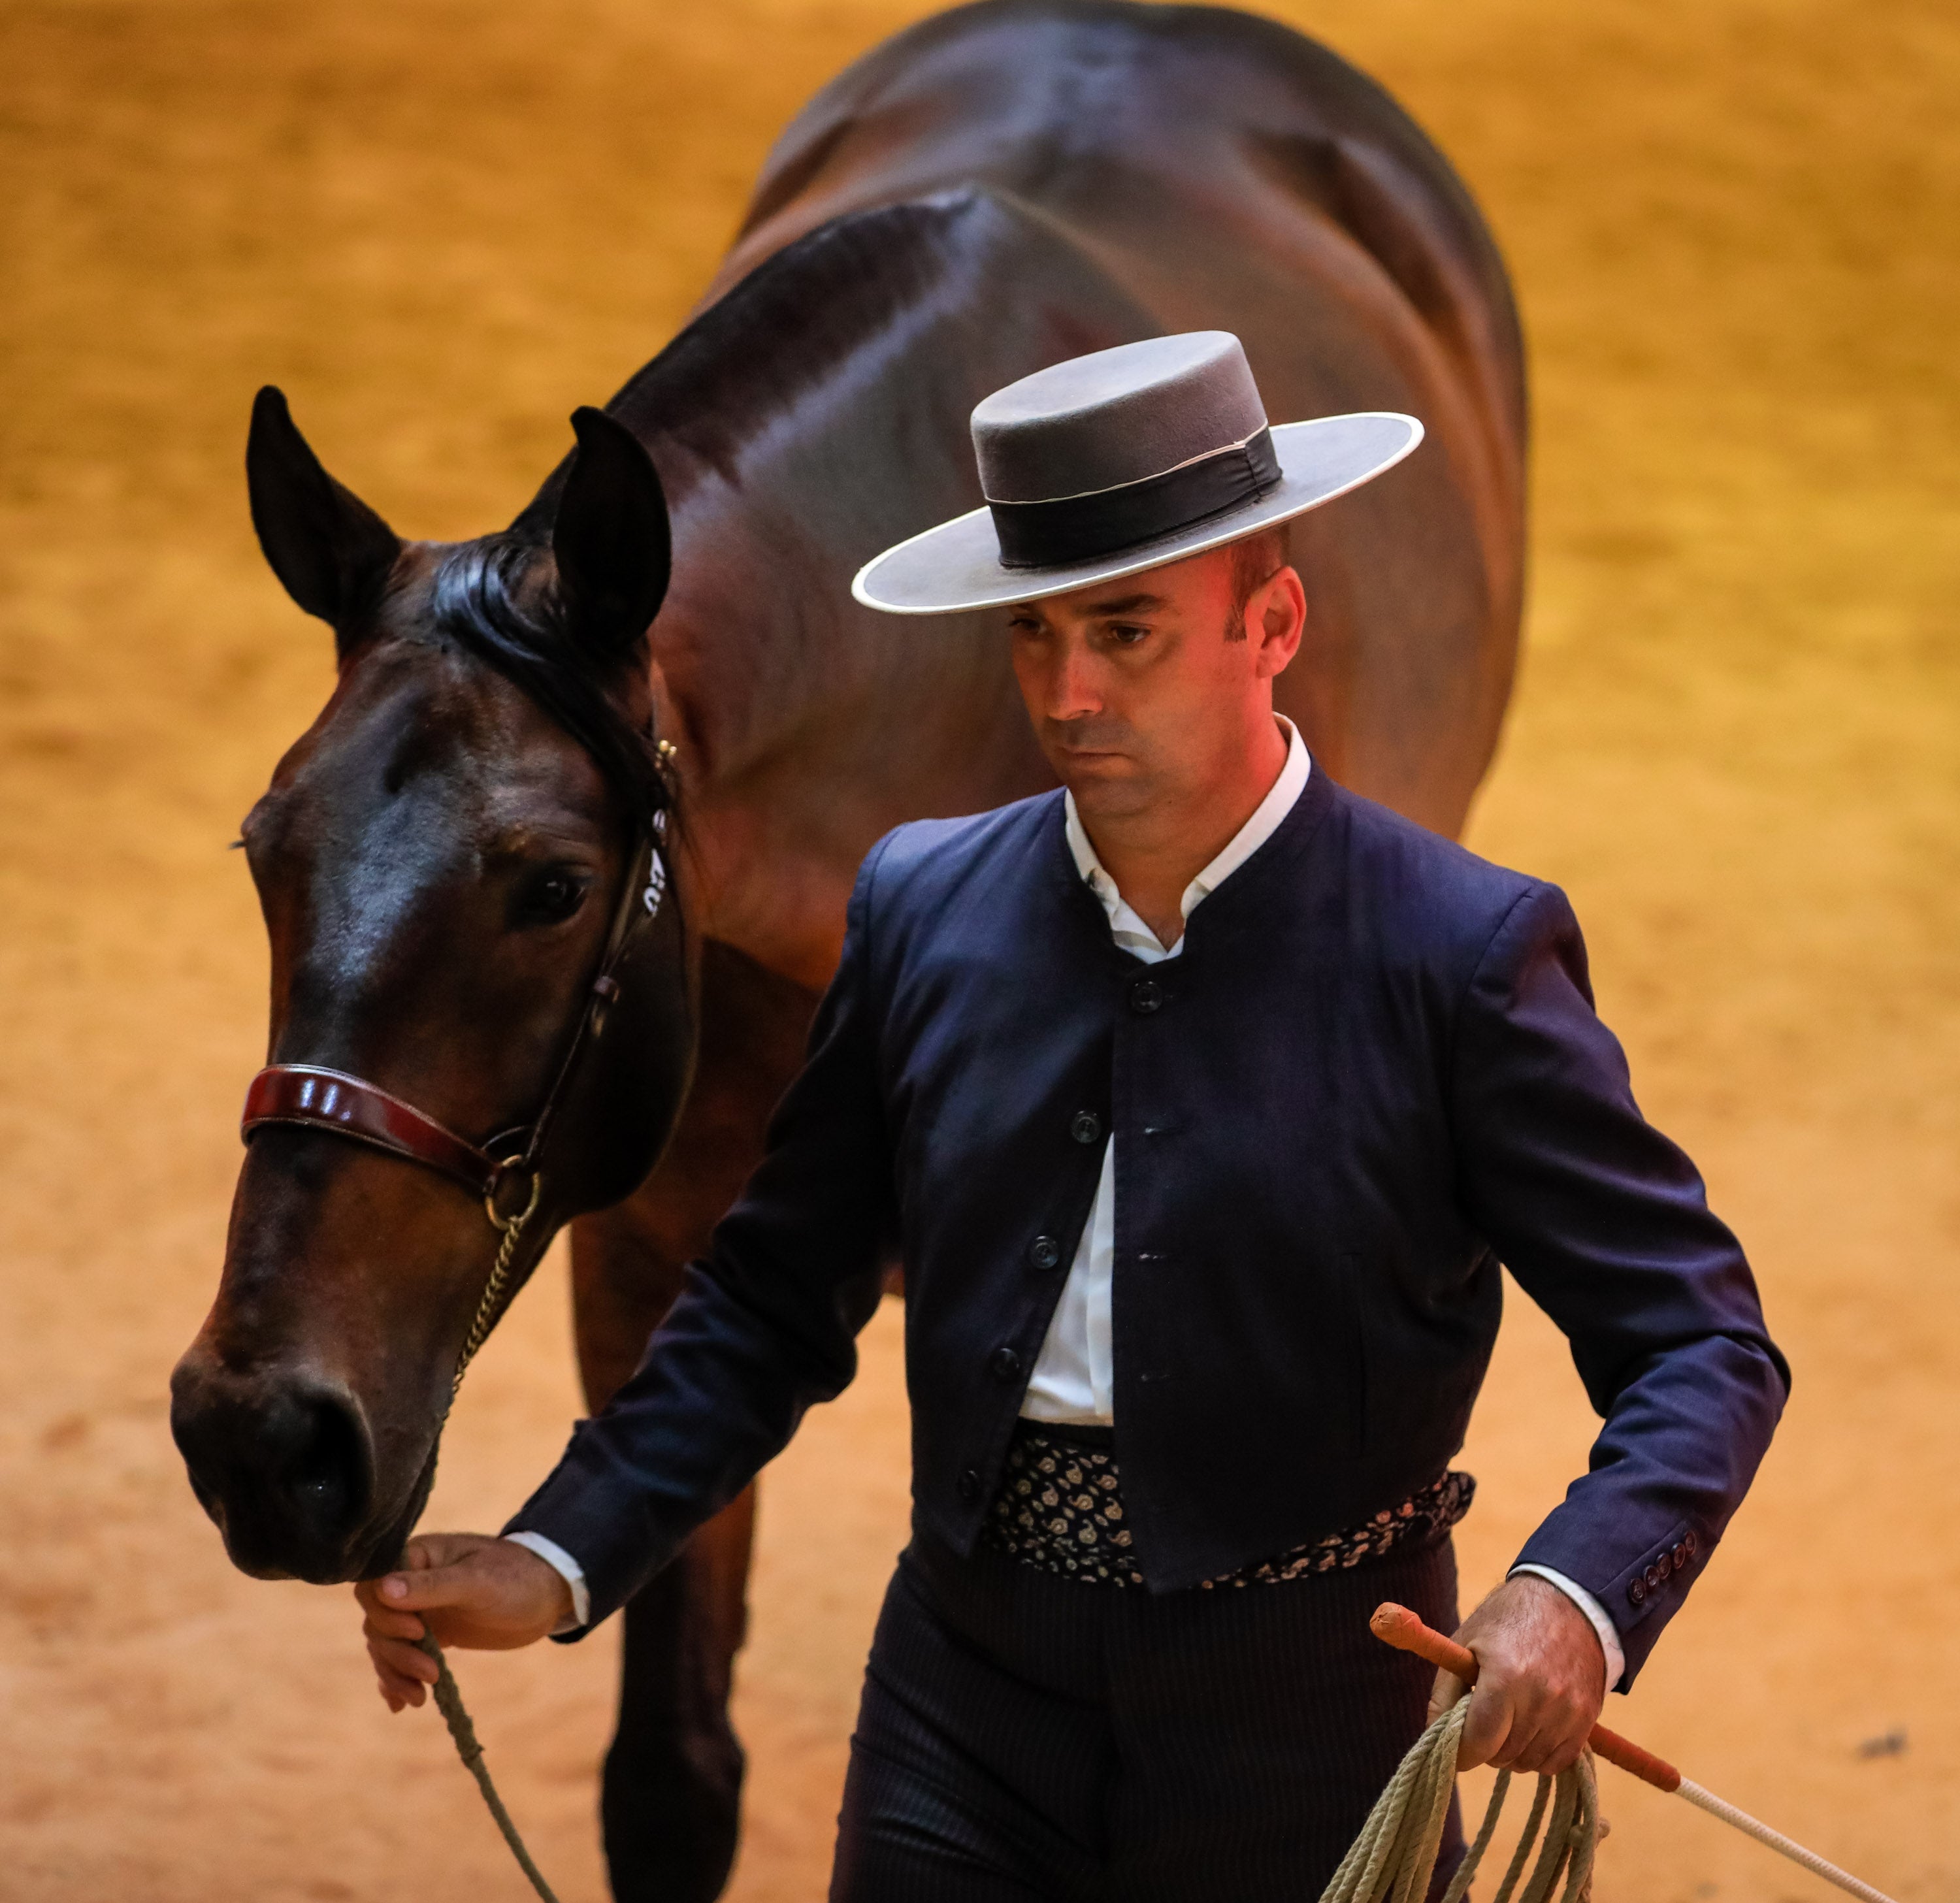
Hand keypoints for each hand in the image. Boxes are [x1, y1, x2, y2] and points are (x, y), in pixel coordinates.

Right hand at [355, 1532, 572, 1711]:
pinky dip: (396, 1681)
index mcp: (418, 1557)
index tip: (418, 1632)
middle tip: (430, 1674)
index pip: (373, 1586)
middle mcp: (412, 1583)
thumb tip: (383, 1590)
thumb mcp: (478, 1581)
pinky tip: (402, 1703)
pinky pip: (400, 1659)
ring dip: (396, 1673)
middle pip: (377, 1623)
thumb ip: (433, 1586)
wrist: (547, 1596)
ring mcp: (420, 1611)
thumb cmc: (517, 1578)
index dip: (385, 1614)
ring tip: (421, 1698)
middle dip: (397, 1653)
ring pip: (385, 1646)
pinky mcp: (431, 1635)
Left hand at [1427, 1574, 1606, 1773]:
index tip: (1457, 1748)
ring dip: (1512, 1751)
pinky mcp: (1587, 1720)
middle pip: (1502, 1756)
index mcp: (1505, 1675)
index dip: (1461, 1753)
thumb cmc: (1507, 1621)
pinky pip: (1555, 1763)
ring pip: (1528, 1764)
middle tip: (1484, 1719)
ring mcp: (1569, 1712)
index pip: (1479, 1741)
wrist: (1569, 1603)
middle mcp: (1541, 1698)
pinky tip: (1531, 1726)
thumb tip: (1435, 1737)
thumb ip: (1444, 1694)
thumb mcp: (1465, 1644)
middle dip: (1486, 1746)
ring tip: (1508, 1718)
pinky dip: (1538, 1754)